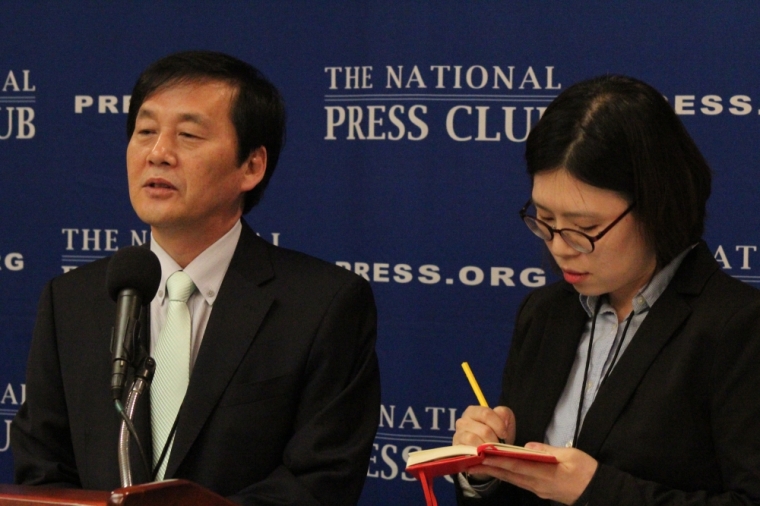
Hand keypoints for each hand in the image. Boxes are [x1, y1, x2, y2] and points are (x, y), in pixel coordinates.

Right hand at [453, 405, 515, 480]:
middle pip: (483, 430)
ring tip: (492, 451)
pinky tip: (484, 455)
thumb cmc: (496, 434)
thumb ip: (504, 414)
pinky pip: (468, 450)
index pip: (486, 413)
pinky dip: (478, 454)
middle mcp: (462, 421)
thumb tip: (502, 418)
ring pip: (474, 439)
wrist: (490, 453)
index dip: (499, 425)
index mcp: (473, 411)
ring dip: (487, 447)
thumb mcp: (504, 420)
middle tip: (499, 446)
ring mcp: (458, 435)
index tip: (505, 434)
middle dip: (495, 440)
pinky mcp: (457, 449)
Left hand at [468, 442, 597, 504]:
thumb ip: (548, 450)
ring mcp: (537, 489)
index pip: (517, 465)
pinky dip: (505, 476)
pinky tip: (497, 471)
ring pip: (512, 479)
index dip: (499, 459)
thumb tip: (528, 446)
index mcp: (545, 473)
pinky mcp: (539, 490)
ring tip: (478, 464)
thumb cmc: (586, 471)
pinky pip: (518, 482)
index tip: (483, 454)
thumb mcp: (571, 455)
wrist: (597, 491)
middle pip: (509, 474)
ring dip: (494, 472)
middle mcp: (537, 484)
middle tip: (470, 460)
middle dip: (489, 467)